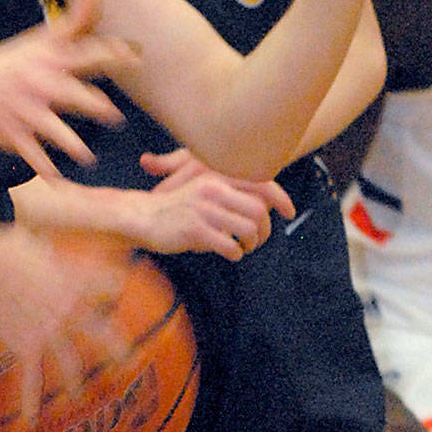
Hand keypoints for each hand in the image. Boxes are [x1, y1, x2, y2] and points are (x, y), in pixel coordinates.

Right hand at [0, 0, 138, 177]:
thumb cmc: (11, 62)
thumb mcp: (39, 40)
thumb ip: (73, 21)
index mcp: (50, 61)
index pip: (85, 54)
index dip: (111, 55)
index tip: (135, 57)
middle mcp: (39, 85)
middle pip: (72, 94)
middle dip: (94, 106)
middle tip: (115, 116)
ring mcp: (25, 111)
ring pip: (53, 130)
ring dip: (72, 146)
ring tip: (88, 158)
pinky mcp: (13, 134)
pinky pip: (32, 155)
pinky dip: (44, 169)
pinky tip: (58, 181)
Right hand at [0, 224, 130, 421]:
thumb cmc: (7, 246)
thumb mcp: (40, 243)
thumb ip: (50, 253)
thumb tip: (44, 246)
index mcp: (76, 281)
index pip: (108, 284)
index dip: (114, 285)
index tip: (120, 286)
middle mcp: (71, 310)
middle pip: (103, 333)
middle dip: (118, 349)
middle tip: (129, 361)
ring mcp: (51, 332)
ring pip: (71, 364)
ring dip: (75, 383)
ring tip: (78, 395)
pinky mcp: (28, 346)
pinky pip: (30, 380)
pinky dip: (30, 403)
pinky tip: (31, 421)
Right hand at [134, 148, 294, 258]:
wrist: (142, 217)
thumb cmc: (175, 208)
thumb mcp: (201, 190)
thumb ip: (228, 192)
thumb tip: (259, 205)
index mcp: (216, 177)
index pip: (259, 183)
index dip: (280, 198)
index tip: (290, 212)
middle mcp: (212, 189)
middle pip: (258, 210)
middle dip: (264, 230)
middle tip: (258, 241)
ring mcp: (204, 209)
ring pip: (247, 229)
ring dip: (250, 244)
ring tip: (244, 248)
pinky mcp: (195, 230)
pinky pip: (229, 246)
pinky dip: (235, 253)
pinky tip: (230, 253)